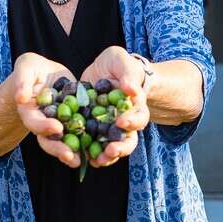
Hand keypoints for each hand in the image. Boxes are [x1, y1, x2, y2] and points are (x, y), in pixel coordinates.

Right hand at [13, 53, 79, 168]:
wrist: (47, 74)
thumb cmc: (32, 69)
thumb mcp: (25, 66)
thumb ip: (22, 80)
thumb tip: (21, 98)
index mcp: (29, 112)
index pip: (34, 122)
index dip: (43, 126)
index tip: (57, 127)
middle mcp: (43, 123)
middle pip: (48, 140)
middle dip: (58, 148)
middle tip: (70, 156)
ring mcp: (58, 125)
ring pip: (64, 142)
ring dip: (72, 152)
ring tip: (82, 161)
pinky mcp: (74, 122)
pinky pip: (80, 135)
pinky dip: (87, 143)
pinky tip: (96, 150)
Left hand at [81, 45, 150, 167]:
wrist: (102, 71)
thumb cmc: (116, 64)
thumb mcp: (120, 61)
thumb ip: (127, 73)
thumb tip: (130, 89)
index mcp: (135, 106)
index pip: (139, 117)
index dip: (132, 122)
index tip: (121, 122)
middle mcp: (124, 122)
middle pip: (128, 140)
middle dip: (120, 147)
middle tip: (111, 150)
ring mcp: (109, 129)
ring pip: (112, 148)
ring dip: (106, 156)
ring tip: (97, 161)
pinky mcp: (93, 131)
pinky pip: (93, 146)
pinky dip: (89, 153)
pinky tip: (83, 158)